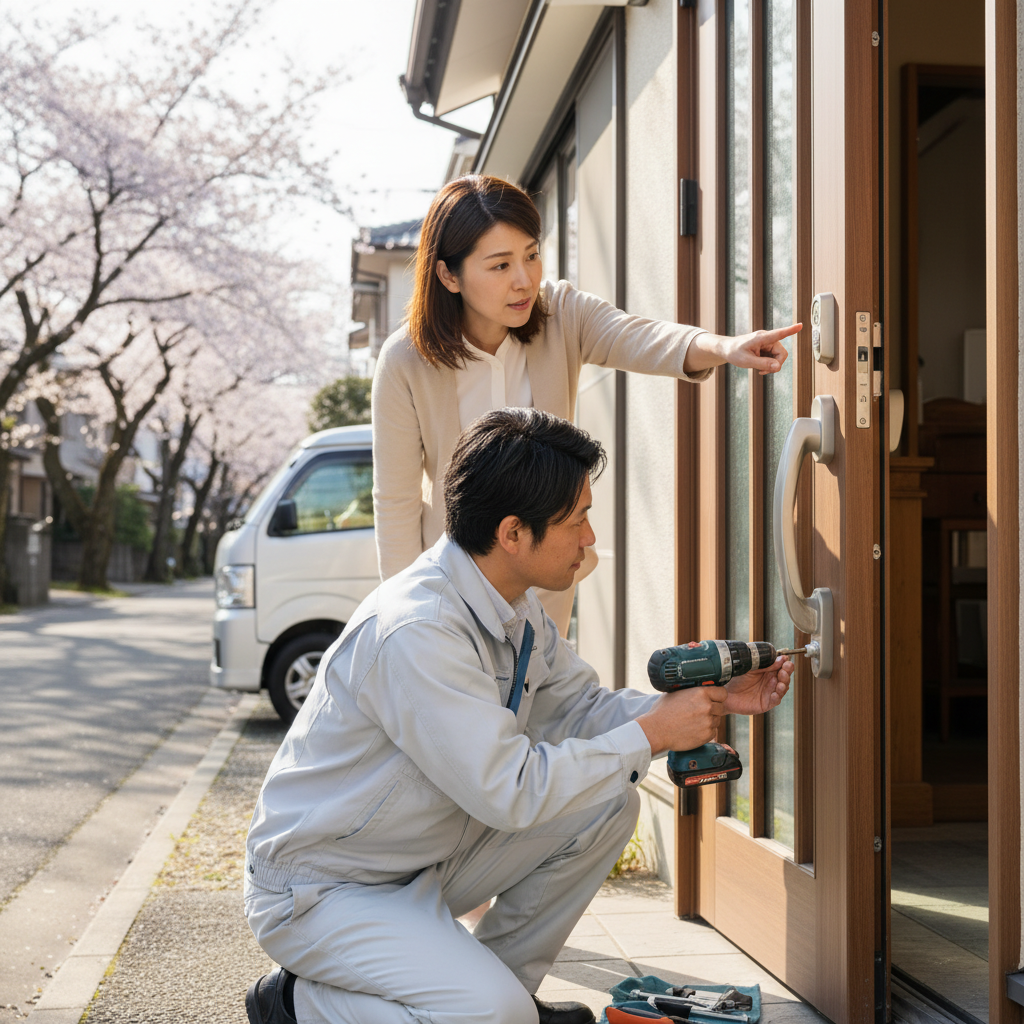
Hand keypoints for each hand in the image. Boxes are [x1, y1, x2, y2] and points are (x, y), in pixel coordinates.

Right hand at [636, 686, 727, 755]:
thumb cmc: (663, 711)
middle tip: (700, 711)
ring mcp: (708, 722)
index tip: (713, 698)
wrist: (657, 731)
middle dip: (713, 708)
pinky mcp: (707, 735)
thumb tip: (697, 686)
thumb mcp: (675, 693)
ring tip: (694, 721)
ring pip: (717, 719)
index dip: (717, 696)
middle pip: (721, 707)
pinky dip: (705, 731)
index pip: (722, 693)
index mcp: (701, 693)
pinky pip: (712, 731)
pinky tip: (693, 729)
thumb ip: (690, 690)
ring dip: (709, 720)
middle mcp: (707, 707)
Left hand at [683, 323, 800, 374]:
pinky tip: (759, 366)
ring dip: (771, 366)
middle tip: (762, 372)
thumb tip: (778, 367)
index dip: (790, 330)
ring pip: (779, 358)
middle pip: (782, 354)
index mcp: (761, 338)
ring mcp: (768, 343)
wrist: (727, 350)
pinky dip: (768, 365)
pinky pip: (774, 359)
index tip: (800, 325)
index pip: (778, 334)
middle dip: (775, 365)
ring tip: (758, 369)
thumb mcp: (747, 361)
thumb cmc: (734, 353)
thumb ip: (762, 364)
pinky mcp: (767, 348)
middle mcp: (767, 339)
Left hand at [722, 656, 793, 715]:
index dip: (785, 663)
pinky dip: (777, 697)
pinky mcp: (766, 703)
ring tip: (781, 682)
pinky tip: (775, 693)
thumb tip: (780, 658)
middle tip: (786, 668)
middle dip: (787, 672)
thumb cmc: (737, 678)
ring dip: (784, 684)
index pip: (781, 666)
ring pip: (782, 688)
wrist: (725, 692)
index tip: (786, 659)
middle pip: (784, 676)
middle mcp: (771, 681)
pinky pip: (775, 701)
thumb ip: (764, 664)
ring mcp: (769, 692)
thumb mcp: (750, 668)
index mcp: (768, 671)